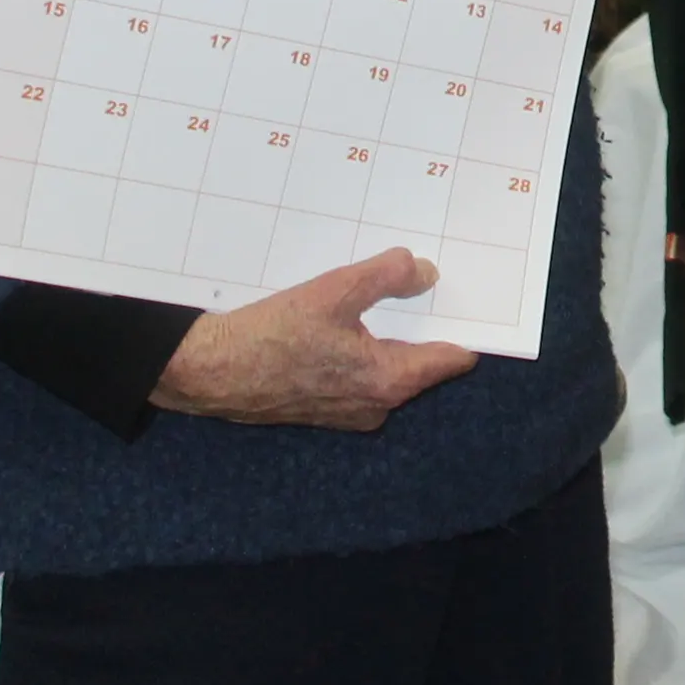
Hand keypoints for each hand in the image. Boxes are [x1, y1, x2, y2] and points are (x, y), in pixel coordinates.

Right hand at [151, 250, 473, 429]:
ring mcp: (345, 412)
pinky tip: (345, 323)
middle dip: (424, 326)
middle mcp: (373, 406)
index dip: (464, 328)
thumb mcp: (336, 292)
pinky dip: (359, 350)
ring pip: (386, 368)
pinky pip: (357, 375)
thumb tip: (425, 272)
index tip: (476, 301)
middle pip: (419, 363)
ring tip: (387, 297)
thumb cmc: (272, 335)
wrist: (208, 371)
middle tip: (430, 286)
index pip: (449, 360)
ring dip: (388, 337)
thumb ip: (388, 277)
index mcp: (388, 383)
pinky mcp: (319, 407)